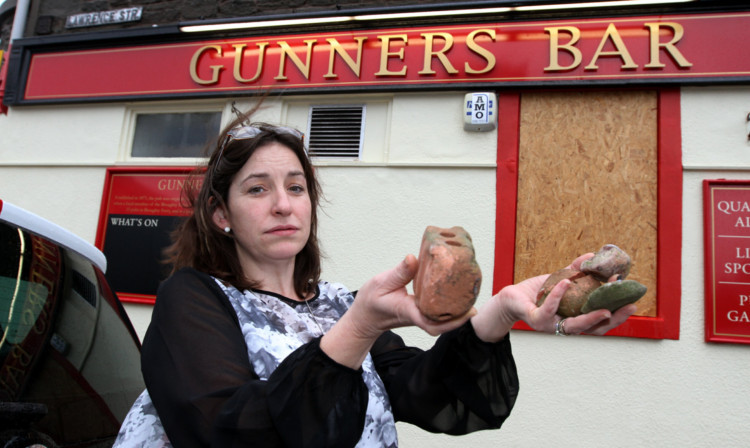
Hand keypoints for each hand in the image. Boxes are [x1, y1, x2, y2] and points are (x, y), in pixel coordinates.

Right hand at [321, 255, 474, 368]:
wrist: (365, 315)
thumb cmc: (372, 301)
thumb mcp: (380, 282)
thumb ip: (398, 272)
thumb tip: (413, 258)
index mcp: (409, 311)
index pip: (432, 322)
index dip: (452, 321)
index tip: (468, 312)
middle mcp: (418, 316)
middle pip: (444, 323)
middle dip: (461, 316)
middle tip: (477, 302)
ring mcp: (420, 315)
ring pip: (443, 319)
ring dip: (457, 310)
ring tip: (471, 292)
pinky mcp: (421, 310)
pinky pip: (438, 311)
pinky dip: (449, 304)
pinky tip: (457, 290)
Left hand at [471, 254, 635, 341]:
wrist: (511, 297)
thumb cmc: (537, 292)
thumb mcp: (560, 280)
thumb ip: (576, 272)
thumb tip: (592, 256)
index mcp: (574, 318)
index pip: (600, 322)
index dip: (617, 316)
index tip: (632, 304)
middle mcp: (565, 326)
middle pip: (594, 329)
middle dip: (613, 319)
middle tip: (628, 307)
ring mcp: (551, 324)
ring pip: (575, 326)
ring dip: (591, 317)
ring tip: (605, 307)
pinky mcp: (536, 318)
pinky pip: (550, 307)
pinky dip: (558, 294)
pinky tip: (566, 282)